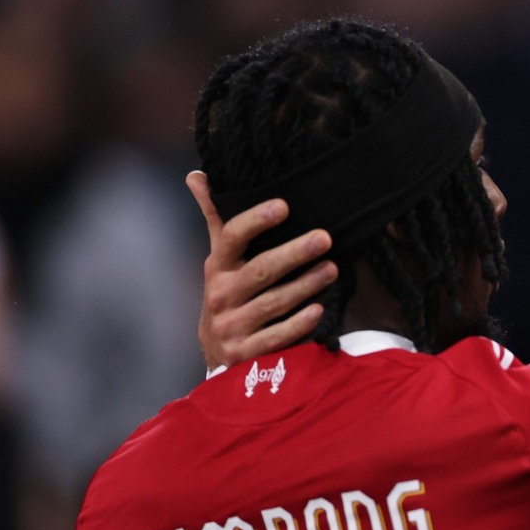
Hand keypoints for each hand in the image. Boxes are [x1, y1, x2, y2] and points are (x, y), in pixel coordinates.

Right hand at [187, 171, 337, 369]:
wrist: (218, 350)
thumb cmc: (229, 291)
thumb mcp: (220, 257)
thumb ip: (216, 217)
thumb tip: (197, 175)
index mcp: (217, 267)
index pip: (232, 237)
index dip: (256, 220)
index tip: (284, 205)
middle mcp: (221, 295)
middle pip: (259, 271)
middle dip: (294, 253)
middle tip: (324, 238)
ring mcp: (231, 326)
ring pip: (272, 303)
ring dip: (305, 285)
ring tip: (333, 269)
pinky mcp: (245, 353)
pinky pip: (275, 337)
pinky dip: (297, 324)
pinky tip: (319, 310)